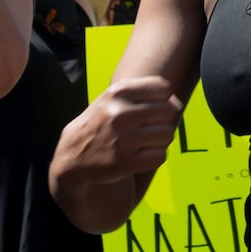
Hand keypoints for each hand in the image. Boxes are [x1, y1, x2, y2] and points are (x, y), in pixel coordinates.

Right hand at [53, 75, 182, 183]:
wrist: (73, 156)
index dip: (163, 98)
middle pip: (168, 111)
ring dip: (161, 139)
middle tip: (150, 127)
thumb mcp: (112, 98)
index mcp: (117, 92)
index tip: (152, 107)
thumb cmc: (102, 122)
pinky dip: (156, 156)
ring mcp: (123, 139)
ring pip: (168, 134)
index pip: (163, 88)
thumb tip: (177, 103)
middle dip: (164, 120)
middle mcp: (120, 113)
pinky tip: (142, 155)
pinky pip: (161, 156)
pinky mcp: (126, 163)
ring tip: (145, 141)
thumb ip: (144, 93)